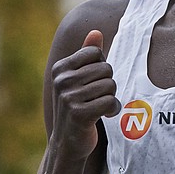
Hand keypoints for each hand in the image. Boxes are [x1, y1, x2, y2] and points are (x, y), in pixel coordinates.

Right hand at [49, 30, 120, 160]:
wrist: (68, 142)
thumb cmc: (78, 105)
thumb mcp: (79, 78)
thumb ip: (87, 54)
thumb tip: (96, 31)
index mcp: (60, 68)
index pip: (95, 53)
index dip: (101, 67)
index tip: (92, 81)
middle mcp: (62, 81)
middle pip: (106, 69)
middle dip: (108, 84)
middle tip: (96, 97)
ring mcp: (69, 97)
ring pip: (110, 85)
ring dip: (110, 98)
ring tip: (98, 107)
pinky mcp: (79, 114)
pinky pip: (111, 102)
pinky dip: (113, 110)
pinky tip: (104, 116)